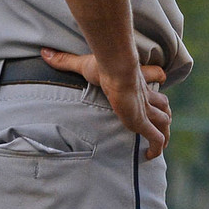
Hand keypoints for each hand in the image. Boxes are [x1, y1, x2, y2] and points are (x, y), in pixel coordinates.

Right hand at [41, 48, 170, 158]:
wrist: (115, 67)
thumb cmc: (103, 65)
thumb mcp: (83, 64)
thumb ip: (65, 61)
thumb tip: (44, 52)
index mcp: (136, 87)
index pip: (153, 92)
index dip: (156, 100)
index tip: (153, 108)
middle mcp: (144, 98)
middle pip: (163, 108)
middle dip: (163, 119)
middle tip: (159, 130)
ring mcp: (144, 110)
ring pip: (164, 122)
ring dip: (163, 134)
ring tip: (157, 147)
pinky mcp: (141, 120)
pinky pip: (155, 137)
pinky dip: (156, 147)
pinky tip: (150, 156)